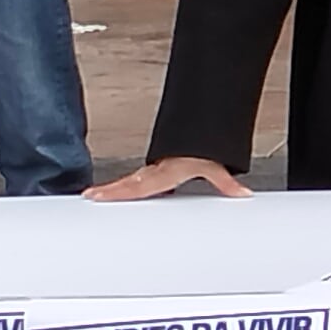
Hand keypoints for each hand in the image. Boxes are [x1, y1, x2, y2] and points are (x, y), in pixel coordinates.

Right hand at [90, 156, 244, 200]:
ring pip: (129, 180)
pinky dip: (124, 187)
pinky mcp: (154, 171)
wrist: (200, 132)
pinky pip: (135, 180)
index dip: (120, 192)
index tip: (102, 195)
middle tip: (89, 197)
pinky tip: (117, 194)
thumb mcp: (215, 165)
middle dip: (108, 190)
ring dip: (112, 188)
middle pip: (128, 183)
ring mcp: (153, 171)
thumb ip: (226, 182)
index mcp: (166, 172)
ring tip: (94, 196)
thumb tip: (241, 193)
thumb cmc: (203, 150)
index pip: (139, 185)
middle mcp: (156, 171)